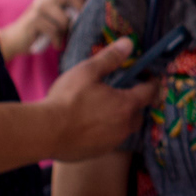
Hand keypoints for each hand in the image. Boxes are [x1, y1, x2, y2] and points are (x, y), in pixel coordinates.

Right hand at [4, 0, 79, 56]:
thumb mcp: (54, 20)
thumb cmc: (39, 33)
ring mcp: (38, 8)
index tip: (85, 16)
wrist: (13, 41)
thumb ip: (67, 14)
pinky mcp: (34, 20)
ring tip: (60, 39)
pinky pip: (55, 31)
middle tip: (77, 27)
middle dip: (78, 12)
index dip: (82, 1)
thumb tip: (88, 16)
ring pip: (64, 19)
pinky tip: (55, 45)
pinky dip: (57, 41)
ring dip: (65, 33)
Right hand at [41, 36, 142, 161]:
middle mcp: (124, 126)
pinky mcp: (100, 152)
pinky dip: (107, 130)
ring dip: (121, 117)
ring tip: (104, 107)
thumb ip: (110, 58)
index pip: (150, 92)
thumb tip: (129, 43)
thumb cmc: (67, 100)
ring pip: (125, 127)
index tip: (146, 75)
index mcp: (126, 105)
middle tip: (122, 91)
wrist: (45, 132)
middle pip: (139, 112)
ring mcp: (113, 142)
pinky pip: (111, 139)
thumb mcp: (87, 72)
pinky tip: (91, 123)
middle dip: (135, 101)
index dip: (151, 81)